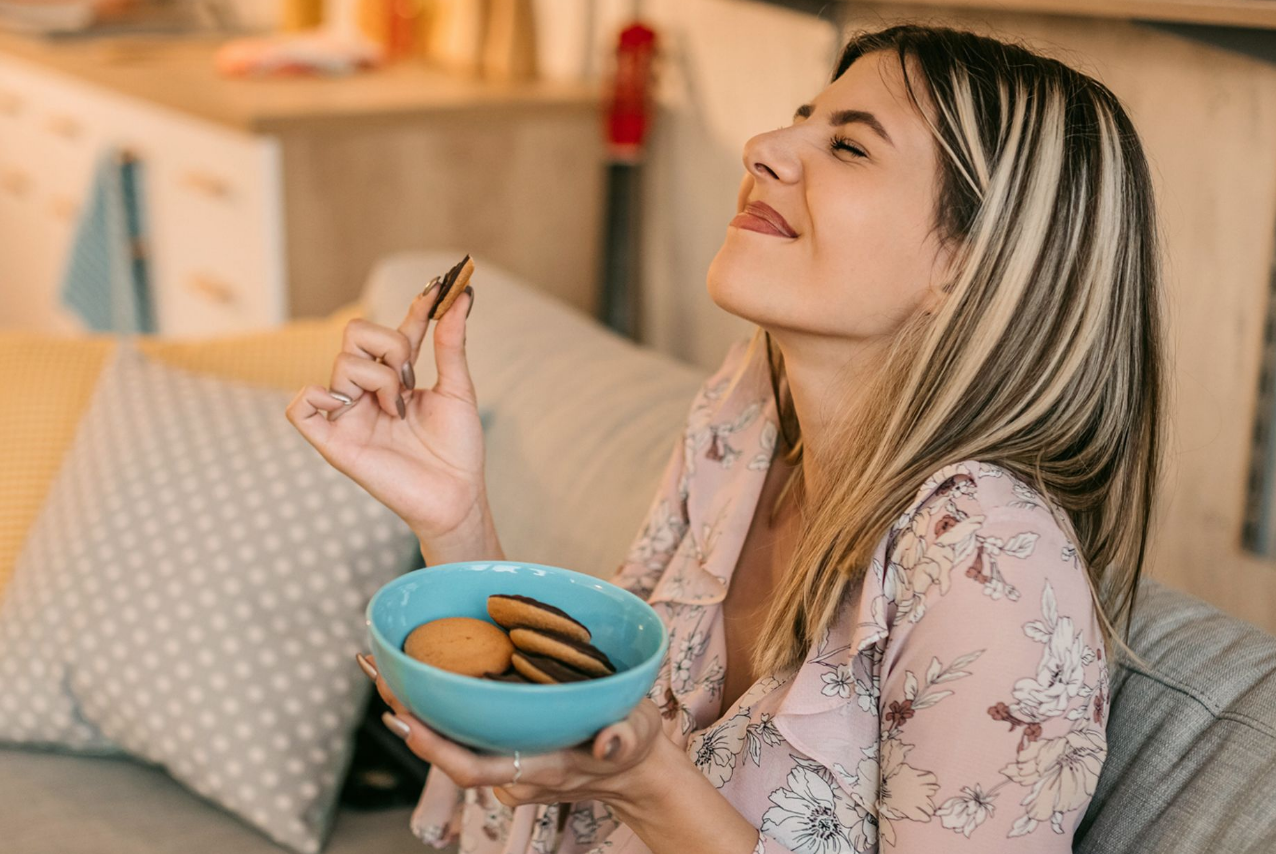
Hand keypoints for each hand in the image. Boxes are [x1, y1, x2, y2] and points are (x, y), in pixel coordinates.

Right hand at [285, 282, 490, 544]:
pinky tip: (347, 404)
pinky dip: (315, 396)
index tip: (440, 286)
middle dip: (391, 346)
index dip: (416, 307)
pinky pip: (299, 408)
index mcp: (396, 378)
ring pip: (343, 363)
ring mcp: (347, 414)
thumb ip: (451, 343)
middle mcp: (367, 391)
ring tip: (400, 410)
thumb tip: (462, 296)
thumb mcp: (459, 390)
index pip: (396, 331)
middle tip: (412, 380)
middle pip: (355, 334)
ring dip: (381, 380)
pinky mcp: (333, 442)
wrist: (457, 496)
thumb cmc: (458, 449)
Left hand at [356, 654, 668, 810]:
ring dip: (412, 700)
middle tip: (375, 667)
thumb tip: (610, 742)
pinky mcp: (502, 740)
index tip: (404, 718)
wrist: (634, 772)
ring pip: (448, 733)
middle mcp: (508, 768)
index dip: (434, 748)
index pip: (470, 768)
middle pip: (444, 747)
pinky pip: (460, 723)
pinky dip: (436, 696)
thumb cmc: (634, 751)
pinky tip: (417, 663)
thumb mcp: (635, 740)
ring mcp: (502, 756)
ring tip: (380, 660)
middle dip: (406, 710)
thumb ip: (622, 740)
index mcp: (534, 768)